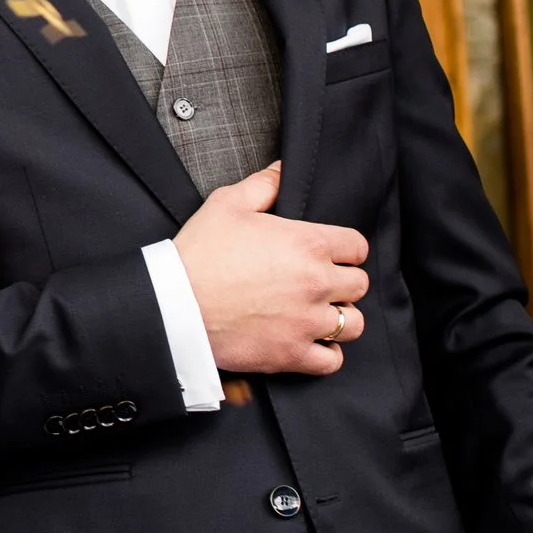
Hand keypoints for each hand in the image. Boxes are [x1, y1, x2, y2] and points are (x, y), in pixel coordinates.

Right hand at [173, 163, 367, 374]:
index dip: (345, 249)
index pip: (357, 246)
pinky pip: (332, 361)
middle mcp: (316, 283)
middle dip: (342, 282)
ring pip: (353, 324)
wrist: (172, 304)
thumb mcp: (226, 204)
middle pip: (359, 285)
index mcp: (307, 243)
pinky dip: (325, 353)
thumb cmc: (198, 253)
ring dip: (339, 318)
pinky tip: (308, 341)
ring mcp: (307, 322)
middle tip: (317, 283)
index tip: (329, 254)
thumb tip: (284, 171)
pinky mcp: (292, 354)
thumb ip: (263, 185)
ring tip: (316, 314)